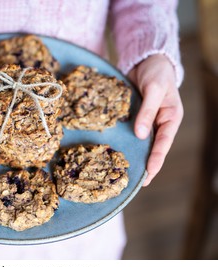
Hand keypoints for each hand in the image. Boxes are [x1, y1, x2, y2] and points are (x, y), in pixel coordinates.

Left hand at [128, 54, 182, 185]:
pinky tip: (118, 152)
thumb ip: (148, 111)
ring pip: (142, 143)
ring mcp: (147, 121)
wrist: (146, 61)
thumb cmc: (156, 73)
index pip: (163, 143)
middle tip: (137, 183)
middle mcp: (160, 123)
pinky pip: (132, 133)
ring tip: (126, 173)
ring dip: (136, 156)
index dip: (156, 160)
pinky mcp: (135, 118)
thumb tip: (141, 135)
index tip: (148, 175)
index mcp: (171, 118)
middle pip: (154, 148)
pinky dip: (127, 143)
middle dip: (146, 164)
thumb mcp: (153, 89)